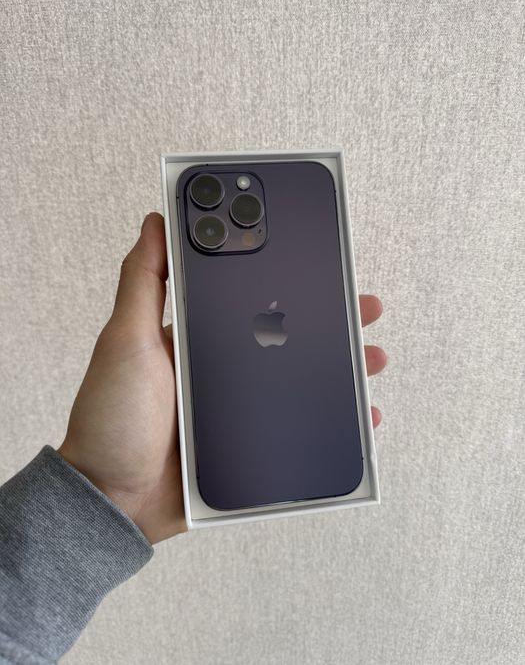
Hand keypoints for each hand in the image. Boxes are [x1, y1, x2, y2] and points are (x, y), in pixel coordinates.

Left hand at [57, 212, 386, 544]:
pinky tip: (357, 418)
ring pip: (299, 381)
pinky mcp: (247, 445)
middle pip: (286, 339)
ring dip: (338, 369)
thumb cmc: (110, 418)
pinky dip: (330, 422)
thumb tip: (155, 223)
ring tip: (370, 360)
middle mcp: (221, 369)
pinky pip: (297, 428)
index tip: (319, 263)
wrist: (112, 499)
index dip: (286, 281)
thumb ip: (143, 282)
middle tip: (362, 308)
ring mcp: (237, 408)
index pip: (251, 300)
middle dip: (328, 323)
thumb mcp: (124, 339)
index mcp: (197, 338)